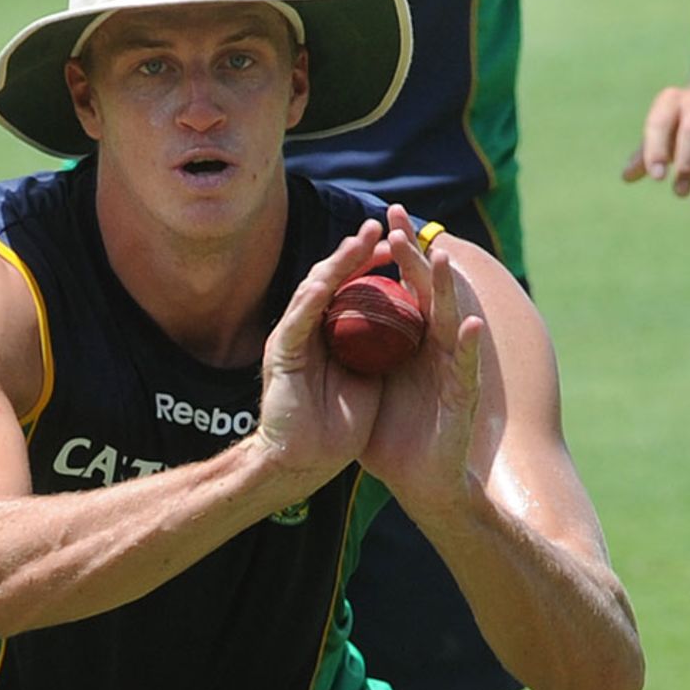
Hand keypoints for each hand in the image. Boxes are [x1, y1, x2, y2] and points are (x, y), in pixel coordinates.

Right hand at [255, 220, 387, 487]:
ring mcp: (293, 337)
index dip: (372, 263)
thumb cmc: (339, 426)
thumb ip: (379, 345)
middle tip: (380, 226)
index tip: (399, 244)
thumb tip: (407, 320)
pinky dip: (313, 298)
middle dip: (357, 251)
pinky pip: (298, 319)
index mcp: (330, 331)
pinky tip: (326, 280)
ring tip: (357, 242)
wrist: (307, 463)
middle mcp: (309, 327)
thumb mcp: (370, 375)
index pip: (351, 286)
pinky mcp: (282, 354)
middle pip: (333, 278)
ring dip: (336, 264)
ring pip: (315, 289)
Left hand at [358, 209, 484, 507]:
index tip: (381, 220)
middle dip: (414, 254)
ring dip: (443, 290)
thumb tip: (321, 324)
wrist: (418, 485)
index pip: (401, 288)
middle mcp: (431, 348)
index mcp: (408, 343)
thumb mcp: (363, 386)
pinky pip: (464, 368)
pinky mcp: (460, 398)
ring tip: (440, 257)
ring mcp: (449, 370)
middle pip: (422, 291)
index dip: (393, 257)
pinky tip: (466, 325)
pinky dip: (466, 346)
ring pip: (447, 320)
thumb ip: (351, 355)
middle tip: (400, 216)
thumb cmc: (393, 439)